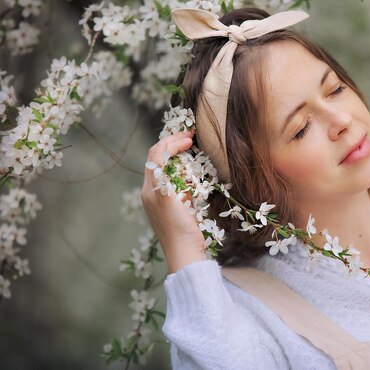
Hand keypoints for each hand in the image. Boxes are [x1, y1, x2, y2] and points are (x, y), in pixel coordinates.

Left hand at [141, 130, 205, 273]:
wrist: (185, 256)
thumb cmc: (178, 230)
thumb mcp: (167, 200)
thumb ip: (161, 177)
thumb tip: (159, 153)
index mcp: (149, 189)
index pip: (156, 156)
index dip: (171, 143)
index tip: (190, 138)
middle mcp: (153, 193)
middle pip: (159, 161)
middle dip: (173, 146)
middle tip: (191, 138)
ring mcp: (164, 200)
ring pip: (169, 171)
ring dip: (180, 159)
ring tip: (193, 152)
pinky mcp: (174, 208)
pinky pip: (177, 185)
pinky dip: (186, 175)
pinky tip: (196, 179)